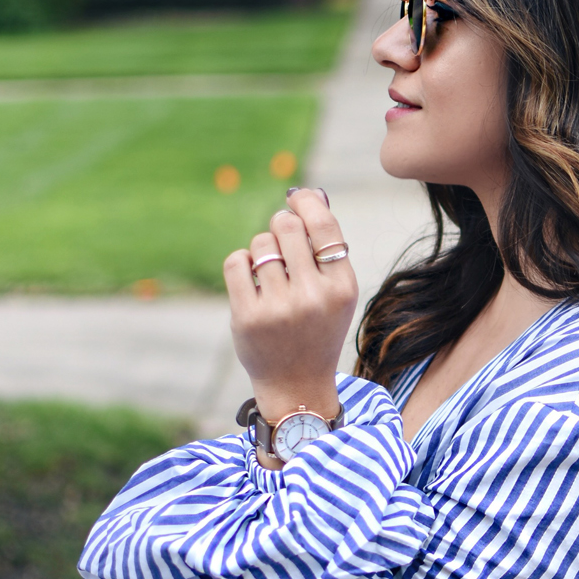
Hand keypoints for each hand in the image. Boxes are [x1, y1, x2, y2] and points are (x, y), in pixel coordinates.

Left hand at [224, 188, 357, 429]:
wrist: (297, 384)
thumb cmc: (317, 329)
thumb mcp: (335, 293)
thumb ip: (326, 247)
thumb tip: (310, 194)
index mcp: (342, 288)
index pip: (324, 225)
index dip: (307, 202)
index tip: (297, 199)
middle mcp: (313, 297)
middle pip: (286, 226)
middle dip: (280, 226)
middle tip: (282, 243)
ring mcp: (279, 308)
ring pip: (261, 244)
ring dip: (262, 251)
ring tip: (269, 273)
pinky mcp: (248, 316)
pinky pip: (236, 261)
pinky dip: (241, 264)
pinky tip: (250, 281)